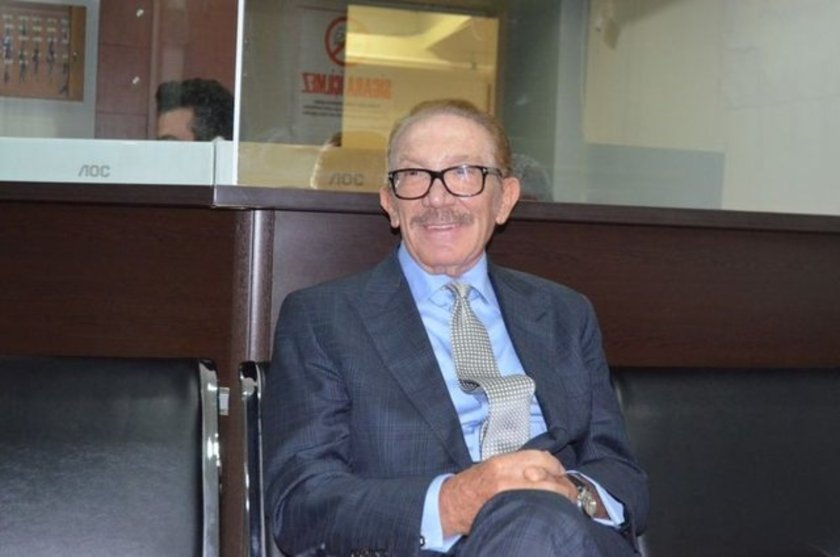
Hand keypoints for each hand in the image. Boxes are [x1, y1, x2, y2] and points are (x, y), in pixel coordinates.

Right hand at [438, 450, 578, 535]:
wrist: (451, 504)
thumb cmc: (472, 484)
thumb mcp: (492, 466)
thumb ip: (515, 465)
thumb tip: (543, 468)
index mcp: (503, 461)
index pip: (539, 457)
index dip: (555, 465)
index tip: (560, 472)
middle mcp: (506, 475)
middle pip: (547, 476)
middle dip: (564, 485)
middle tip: (570, 491)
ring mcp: (507, 494)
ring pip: (545, 493)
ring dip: (561, 498)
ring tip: (566, 502)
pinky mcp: (507, 509)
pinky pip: (535, 506)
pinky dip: (547, 508)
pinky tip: (551, 510)